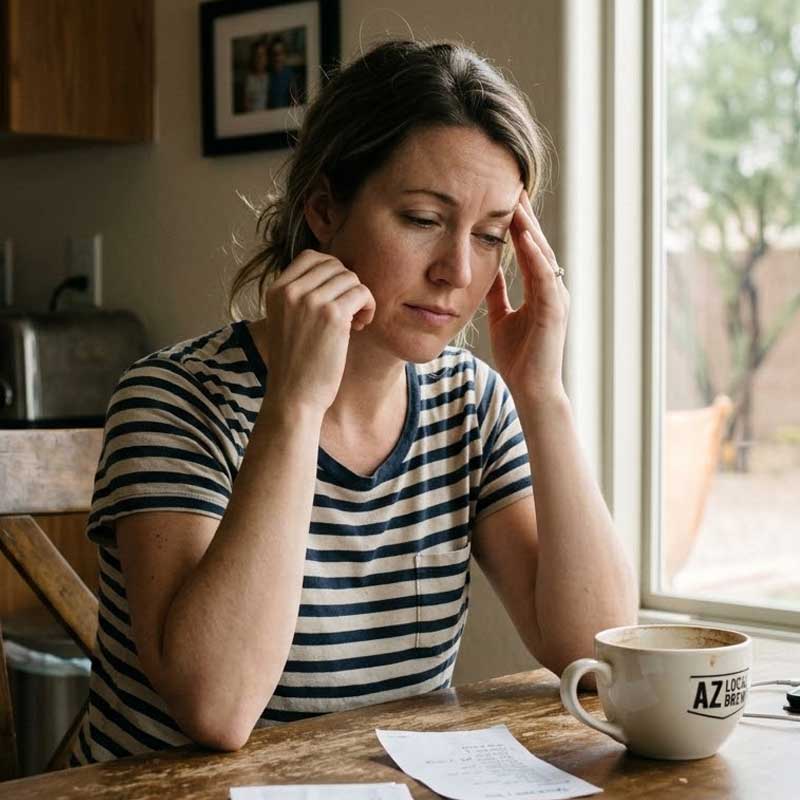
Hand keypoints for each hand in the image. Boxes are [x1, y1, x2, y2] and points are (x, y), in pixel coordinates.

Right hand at [258, 249, 375, 414]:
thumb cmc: (296, 364)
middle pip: (335, 265)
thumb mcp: (286, 321)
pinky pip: (362, 292)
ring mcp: (310, 301)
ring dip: (360, 298)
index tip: (336, 295)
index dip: (332, 271)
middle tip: (348, 313)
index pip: (311, 257)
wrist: (293, 396)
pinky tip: (360, 326)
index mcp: (276, 290)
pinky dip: (368, 307)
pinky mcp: (332, 315)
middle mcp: (290, 291)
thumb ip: (301, 296)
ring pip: (351, 278)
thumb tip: (337, 272)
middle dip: (347, 286)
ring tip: (354, 322)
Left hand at [485, 190, 568, 401]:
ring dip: (530, 228)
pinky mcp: (554, 312)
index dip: (517, 223)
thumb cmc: (519, 357)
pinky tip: (524, 237)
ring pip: (543, 256)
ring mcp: (556, 299)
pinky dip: (534, 257)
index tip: (503, 197)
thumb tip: (488, 269)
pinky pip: (544, 278)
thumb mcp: (501, 316)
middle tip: (512, 185)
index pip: (529, 248)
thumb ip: (498, 292)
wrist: (531, 389)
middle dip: (525, 216)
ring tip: (516, 203)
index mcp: (540, 289)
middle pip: (538, 244)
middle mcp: (552, 289)